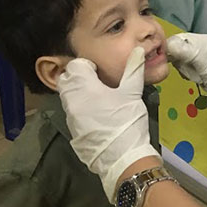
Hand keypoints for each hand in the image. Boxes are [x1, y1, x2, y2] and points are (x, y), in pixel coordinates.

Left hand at [57, 47, 160, 200]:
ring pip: (69, 96)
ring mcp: (70, 116)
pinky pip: (73, 112)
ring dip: (80, 93)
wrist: (122, 156)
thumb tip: (138, 50)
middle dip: (80, 78)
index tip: (103, 72)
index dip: (89, 65)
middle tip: (101, 83)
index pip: (76, 65)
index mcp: (83, 86)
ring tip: (101, 99)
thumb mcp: (133, 93)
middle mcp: (71, 99)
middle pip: (68, 80)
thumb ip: (133, 70)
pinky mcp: (73, 130)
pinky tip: (99, 116)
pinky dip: (82, 109)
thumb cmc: (127, 120)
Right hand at [166, 33, 206, 118]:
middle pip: (176, 48)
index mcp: (201, 40)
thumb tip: (168, 45)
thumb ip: (185, 52)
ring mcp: (199, 57)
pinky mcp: (198, 67)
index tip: (168, 60)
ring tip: (191, 75)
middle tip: (184, 69)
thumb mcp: (202, 64)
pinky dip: (185, 73)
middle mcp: (199, 46)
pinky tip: (191, 78)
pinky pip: (184, 67)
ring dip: (181, 68)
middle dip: (176, 60)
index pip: (177, 39)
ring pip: (178, 59)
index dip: (170, 49)